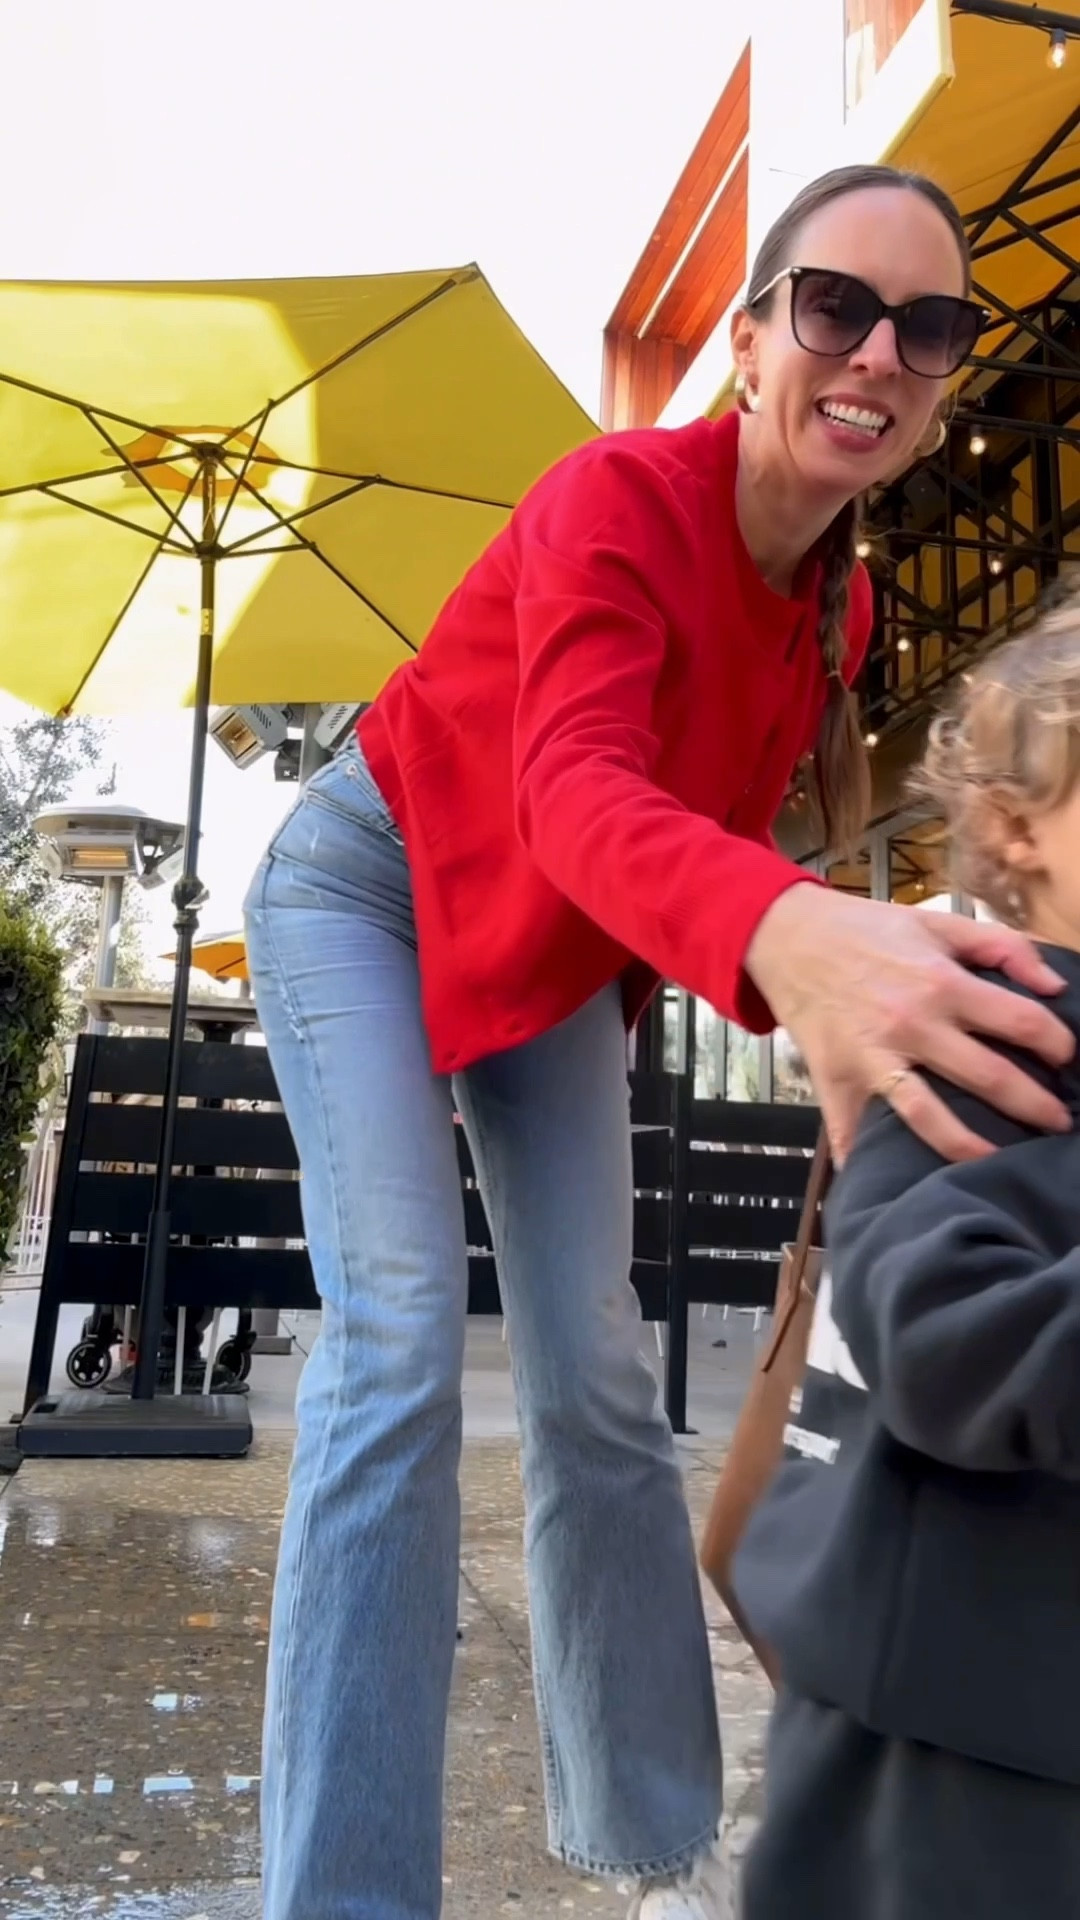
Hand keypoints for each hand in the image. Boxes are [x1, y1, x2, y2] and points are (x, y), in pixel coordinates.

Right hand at [745, 884, 1074, 1163]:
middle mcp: (912, 1024)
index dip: (1056, 1043)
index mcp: (942, 982)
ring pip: (930, 1117)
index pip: (1020, 1020)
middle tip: (1059, 1124)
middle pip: (989, 1077)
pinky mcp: (837, 1080)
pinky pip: (853, 1132)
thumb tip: (1054, 987)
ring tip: (1001, 1163)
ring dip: (972, 1148)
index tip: (1069, 1059)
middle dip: (1035, 1105)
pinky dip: (866, 1163)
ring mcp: (873, 1058)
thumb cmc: (867, 929)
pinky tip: (887, 1188)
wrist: (789, 936)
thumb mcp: (937, 924)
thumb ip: (1002, 946)